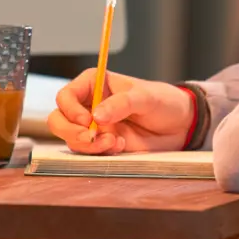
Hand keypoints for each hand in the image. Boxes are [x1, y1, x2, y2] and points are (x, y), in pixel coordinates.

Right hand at [47, 68, 195, 154]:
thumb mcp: (145, 97)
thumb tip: (96, 116)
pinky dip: (100, 153)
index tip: (86, 120)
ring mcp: (94, 127)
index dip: (70, 110)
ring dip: (89, 146)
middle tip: (91, 138)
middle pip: (59, 120)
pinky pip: (89, 153)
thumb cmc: (163, 101)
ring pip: (72, 139)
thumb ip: (121, 103)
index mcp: (94, 84)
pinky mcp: (103, 144)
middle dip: (71, 132)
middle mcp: (88, 105)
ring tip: (115, 143)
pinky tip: (121, 147)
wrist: (179, 125)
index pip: (66, 96)